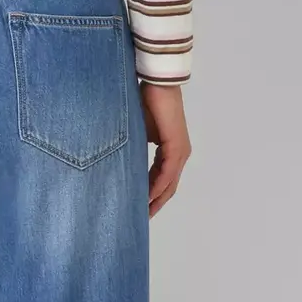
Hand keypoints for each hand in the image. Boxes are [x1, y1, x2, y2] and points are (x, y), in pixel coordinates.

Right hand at [140, 82, 190, 216]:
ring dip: (156, 200)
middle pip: (168, 187)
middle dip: (155, 204)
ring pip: (169, 184)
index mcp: (171, 150)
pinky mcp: (176, 147)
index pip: (162, 180)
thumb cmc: (147, 101)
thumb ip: (135, 148)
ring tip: (142, 213)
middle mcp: (179, 154)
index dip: (151, 195)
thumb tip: (122, 161)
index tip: (138, 207)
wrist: (158, 83)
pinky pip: (167, 173)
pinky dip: (156, 186)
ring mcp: (180, 151)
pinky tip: (147, 197)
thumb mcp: (138, 131)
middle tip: (141, 219)